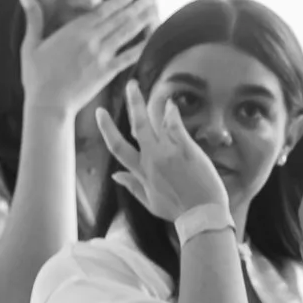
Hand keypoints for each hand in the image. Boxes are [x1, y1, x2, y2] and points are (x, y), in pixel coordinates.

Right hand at [19, 0, 156, 119]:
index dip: (118, 0)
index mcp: (74, 31)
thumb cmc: (36, 76)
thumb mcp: (31, 45)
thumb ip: (33, 19)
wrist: (48, 103)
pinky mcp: (107, 72)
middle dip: (135, 7)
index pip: (102, 11)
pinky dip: (140, 46)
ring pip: (126, 33)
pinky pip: (128, 56)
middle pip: (118, 19)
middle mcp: (92, 40)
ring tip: (153, 11)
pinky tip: (151, 38)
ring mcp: (102, 56)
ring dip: (141, 21)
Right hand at [98, 79, 228, 224]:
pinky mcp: (185, 150)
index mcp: (141, 172)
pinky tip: (171, 104)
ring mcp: (167, 154)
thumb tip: (115, 175)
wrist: (202, 216)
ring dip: (149, 103)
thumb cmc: (178, 211)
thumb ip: (132, 186)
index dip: (107, 129)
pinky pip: (175, 126)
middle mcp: (151, 160)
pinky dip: (171, 113)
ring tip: (149, 88)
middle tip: (130, 85)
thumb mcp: (150, 203)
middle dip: (132, 103)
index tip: (101, 113)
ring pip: (154, 123)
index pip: (118, 147)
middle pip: (136, 126)